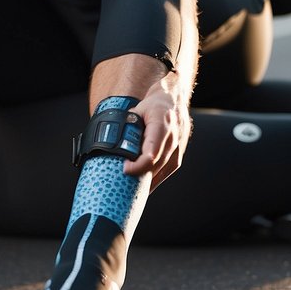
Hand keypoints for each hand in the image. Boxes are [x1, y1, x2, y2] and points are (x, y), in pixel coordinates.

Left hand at [125, 71, 191, 189]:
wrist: (173, 99)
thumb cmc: (154, 105)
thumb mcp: (137, 110)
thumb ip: (127, 125)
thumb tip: (111, 141)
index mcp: (162, 125)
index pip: (151, 153)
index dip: (138, 166)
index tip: (125, 169)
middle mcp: (173, 138)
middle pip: (156, 165)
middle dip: (139, 176)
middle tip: (123, 183)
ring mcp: (178, 147)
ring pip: (163, 170)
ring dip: (148, 181)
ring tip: (133, 190)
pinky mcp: (179, 154)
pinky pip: (168, 170)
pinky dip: (156, 178)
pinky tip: (146, 186)